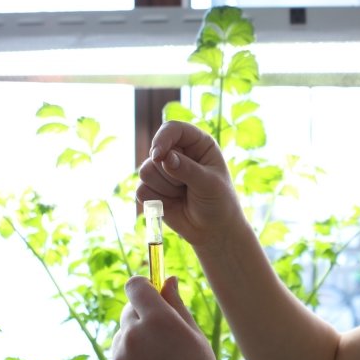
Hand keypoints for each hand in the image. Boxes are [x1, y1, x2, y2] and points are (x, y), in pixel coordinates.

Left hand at [104, 276, 235, 359]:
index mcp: (159, 320)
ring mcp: (118, 359)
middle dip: (142, 317)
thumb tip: (167, 279)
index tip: (151, 294)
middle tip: (164, 339)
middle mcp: (134, 336)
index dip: (144, 287)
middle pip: (128, 310)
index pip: (135, 285)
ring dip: (135, 342)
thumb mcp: (195, 337)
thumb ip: (176, 305)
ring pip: (122, 337)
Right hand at [136, 121, 246, 247]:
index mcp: (197, 143)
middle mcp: (178, 152)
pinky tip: (173, 204)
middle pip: (155, 152)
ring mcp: (164, 170)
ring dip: (164, 188)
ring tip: (182, 195)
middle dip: (169, 174)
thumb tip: (165, 158)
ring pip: (145, 171)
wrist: (213, 230)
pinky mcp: (153, 188)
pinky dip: (156, 200)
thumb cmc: (219, 202)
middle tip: (188, 187)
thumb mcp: (209, 184)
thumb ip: (187, 169)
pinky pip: (141, 190)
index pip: (173, 129)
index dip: (162, 139)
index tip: (158, 156)